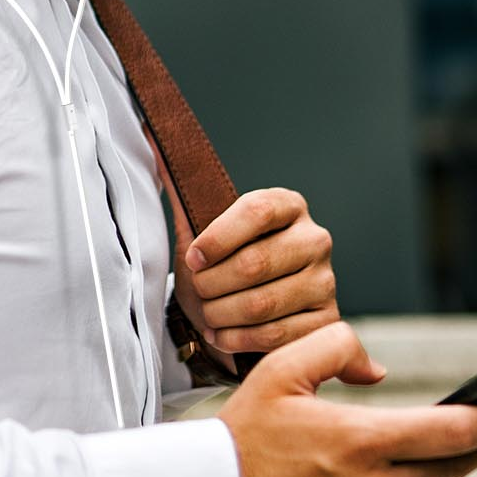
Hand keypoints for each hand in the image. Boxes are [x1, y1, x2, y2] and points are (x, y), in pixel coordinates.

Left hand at [173, 187, 338, 357]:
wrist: (240, 313)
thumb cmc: (221, 265)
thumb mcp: (201, 229)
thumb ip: (182, 188)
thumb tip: (152, 136)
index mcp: (288, 205)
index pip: (256, 211)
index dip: (217, 238)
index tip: (192, 257)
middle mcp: (315, 239)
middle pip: (255, 263)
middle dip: (212, 283)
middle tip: (199, 290)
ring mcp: (324, 282)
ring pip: (261, 304)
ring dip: (221, 314)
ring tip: (209, 312)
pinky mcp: (324, 322)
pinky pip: (275, 336)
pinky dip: (237, 339)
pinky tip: (222, 333)